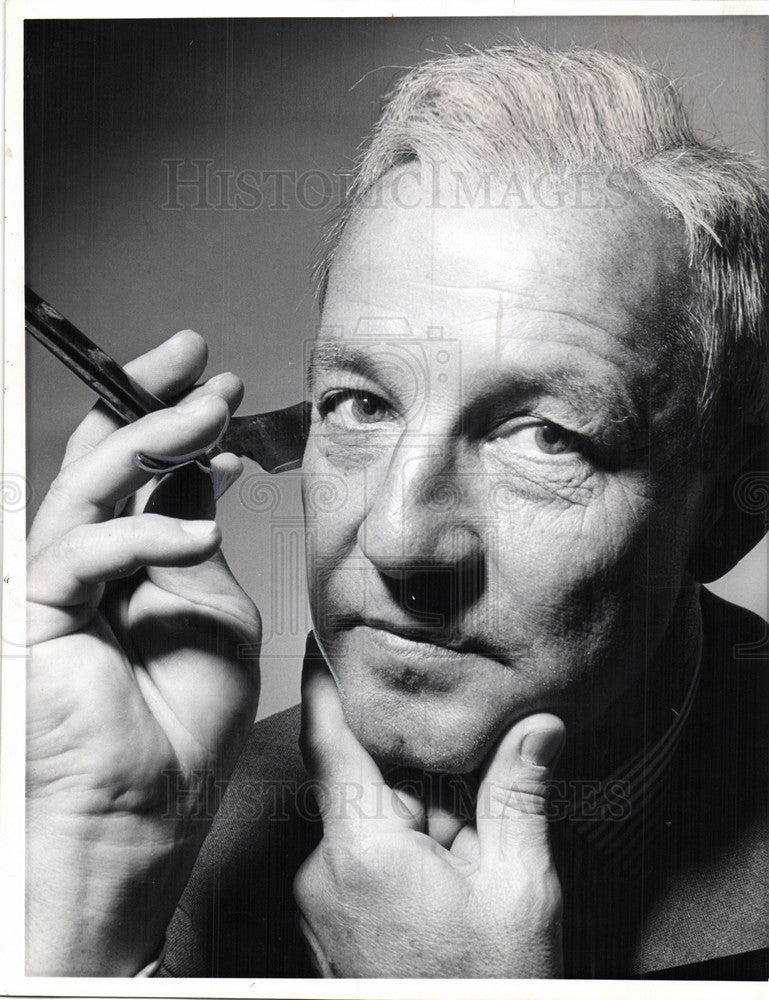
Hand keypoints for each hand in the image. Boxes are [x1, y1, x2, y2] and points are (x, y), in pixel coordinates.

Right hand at [26, 331, 260, 973]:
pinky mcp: (33, 613)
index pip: (139, 473)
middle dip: (149, 397)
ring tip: (210, 410)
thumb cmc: (181, 728)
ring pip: (89, 484)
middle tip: (197, 359)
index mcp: (123, 563)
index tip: (226, 395)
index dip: (175, 424)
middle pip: (103, 458)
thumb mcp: (212, 611)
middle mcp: (79, 563)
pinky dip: (146, 535)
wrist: (144, 815)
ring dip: (152, 438)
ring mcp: (49, 585)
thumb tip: (206, 471)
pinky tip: (201, 534)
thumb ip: (196, 540)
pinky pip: (85, 550)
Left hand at [294, 657, 565, 977]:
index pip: (332, 742)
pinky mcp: (326, 921)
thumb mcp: (519, 890)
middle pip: (370, 785)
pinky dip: (403, 857)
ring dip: (420, 828)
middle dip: (425, 788)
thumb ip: (518, 797)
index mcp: (364, 850)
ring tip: (466, 871)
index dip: (326, 685)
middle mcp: (325, 871)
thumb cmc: (485, 990)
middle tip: (473, 824)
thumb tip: (537, 726)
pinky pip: (361, 860)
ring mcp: (320, 901)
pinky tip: (446, 891)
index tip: (316, 638)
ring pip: (370, 824)